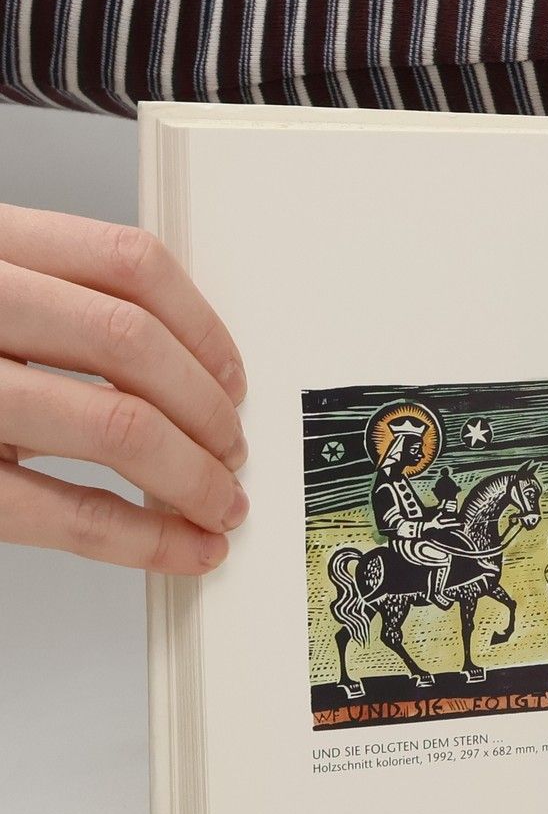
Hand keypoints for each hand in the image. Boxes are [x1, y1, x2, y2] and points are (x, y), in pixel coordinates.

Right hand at [0, 206, 247, 571]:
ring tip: (216, 502)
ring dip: (192, 475)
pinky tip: (181, 549)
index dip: (203, 327)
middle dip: (207, 409)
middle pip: (132, 345)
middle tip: (230, 448)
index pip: (126, 264)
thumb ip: (50, 306)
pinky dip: (145, 539)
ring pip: (115, 425)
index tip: (231, 374)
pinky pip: (68, 513)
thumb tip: (175, 367)